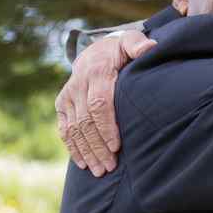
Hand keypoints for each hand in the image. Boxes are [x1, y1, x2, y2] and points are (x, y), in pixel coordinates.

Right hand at [56, 30, 155, 175]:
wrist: (95, 51)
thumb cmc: (120, 50)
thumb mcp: (130, 41)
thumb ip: (139, 44)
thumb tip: (150, 48)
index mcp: (97, 72)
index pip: (99, 104)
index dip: (106, 127)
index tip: (117, 147)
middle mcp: (78, 85)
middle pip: (86, 121)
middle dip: (98, 146)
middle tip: (110, 167)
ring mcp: (67, 96)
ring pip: (74, 129)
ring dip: (86, 152)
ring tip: (100, 171)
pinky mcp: (61, 105)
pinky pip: (65, 130)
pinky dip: (73, 148)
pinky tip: (83, 164)